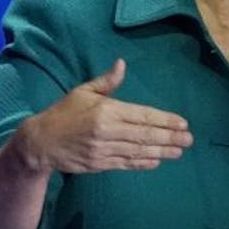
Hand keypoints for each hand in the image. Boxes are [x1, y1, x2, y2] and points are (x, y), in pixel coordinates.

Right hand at [13, 59, 193, 173]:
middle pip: (145, 135)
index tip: (182, 123)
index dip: (164, 120)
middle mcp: (107, 131)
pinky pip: (125, 164)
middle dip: (170, 137)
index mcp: (106, 111)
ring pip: (138, 151)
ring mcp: (103, 150)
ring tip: (179, 151)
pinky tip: (156, 161)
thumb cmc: (63, 113)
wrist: (40, 142)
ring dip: (161, 152)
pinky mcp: (99, 164)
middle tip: (189, 140)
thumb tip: (122, 64)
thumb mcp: (83, 92)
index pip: (142, 116)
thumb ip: (106, 82)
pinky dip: (142, 163)